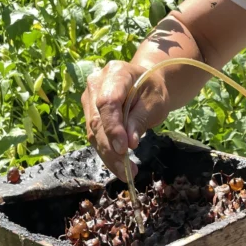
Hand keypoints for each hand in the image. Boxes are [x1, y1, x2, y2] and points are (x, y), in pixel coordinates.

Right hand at [81, 60, 168, 181]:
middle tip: (126, 170)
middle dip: (110, 148)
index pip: (107, 102)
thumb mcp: (155, 103)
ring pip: (93, 132)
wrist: (146, 83)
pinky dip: (107, 153)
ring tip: (126, 172)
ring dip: (108, 155)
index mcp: (115, 73)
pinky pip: (95, 136)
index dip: (113, 127)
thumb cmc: (153, 91)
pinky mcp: (89, 113)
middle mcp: (96, 83)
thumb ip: (140, 120)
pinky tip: (120, 167)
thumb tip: (129, 145)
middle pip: (97, 120)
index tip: (123, 149)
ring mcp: (89, 98)